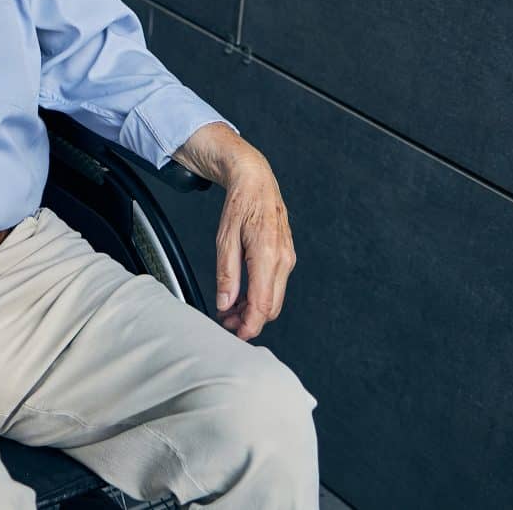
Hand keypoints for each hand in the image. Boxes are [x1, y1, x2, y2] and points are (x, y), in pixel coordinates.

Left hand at [175, 122, 296, 338]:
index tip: (234, 334)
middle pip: (271, 307)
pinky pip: (275, 285)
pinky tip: (242, 295)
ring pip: (274, 298)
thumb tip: (225, 304)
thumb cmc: (240, 203)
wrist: (256, 179)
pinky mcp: (286, 256)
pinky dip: (260, 296)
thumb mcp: (224, 238)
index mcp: (268, 254)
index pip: (263, 305)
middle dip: (249, 321)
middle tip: (225, 323)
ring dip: (254, 310)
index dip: (249, 326)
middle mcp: (283, 259)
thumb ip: (226, 274)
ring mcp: (288, 258)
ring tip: (229, 311)